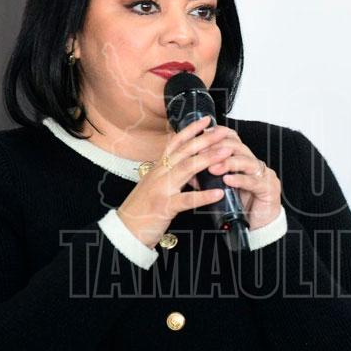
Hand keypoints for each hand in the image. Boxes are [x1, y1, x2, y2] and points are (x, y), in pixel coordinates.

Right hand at [116, 115, 232, 246]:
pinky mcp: (164, 207)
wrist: (124, 230)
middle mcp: (159, 174)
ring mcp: (161, 189)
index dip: (191, 130)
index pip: (176, 143)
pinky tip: (218, 193)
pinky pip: (186, 200)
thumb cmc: (141, 210)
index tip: (206, 121)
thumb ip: (171, 177)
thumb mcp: (156, 187)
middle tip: (223, 132)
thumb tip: (191, 170)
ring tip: (226, 153)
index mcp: (158, 169)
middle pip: (185, 151)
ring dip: (208, 159)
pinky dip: (204, 196)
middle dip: (206, 139)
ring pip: (187, 168)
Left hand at [190, 124, 281, 230]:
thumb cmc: (241, 207)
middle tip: (202, 153)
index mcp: (245, 160)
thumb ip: (209, 179)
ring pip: (246, 161)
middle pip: (238, 147)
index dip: (217, 136)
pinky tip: (227, 180)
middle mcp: (255, 164)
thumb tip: (189, 173)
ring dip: (228, 163)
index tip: (200, 138)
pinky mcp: (269, 188)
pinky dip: (239, 179)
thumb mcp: (222, 189)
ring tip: (212, 168)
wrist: (260, 226)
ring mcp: (264, 175)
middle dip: (218, 148)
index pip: (233, 139)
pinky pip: (253, 181)